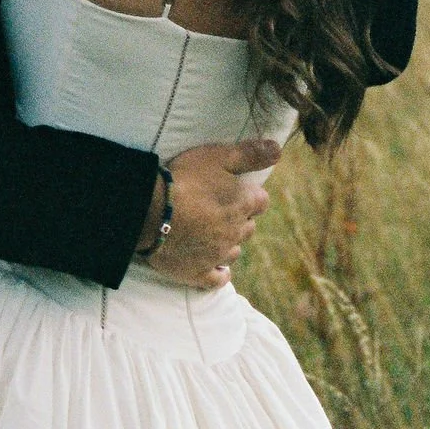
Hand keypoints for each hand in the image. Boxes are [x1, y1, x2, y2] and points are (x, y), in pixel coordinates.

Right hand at [140, 139, 279, 289]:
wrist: (150, 212)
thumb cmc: (184, 180)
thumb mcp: (217, 156)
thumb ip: (249, 154)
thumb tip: (278, 149)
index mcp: (242, 205)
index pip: (261, 201)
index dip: (250, 194)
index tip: (238, 189)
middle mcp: (235, 233)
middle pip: (248, 227)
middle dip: (240, 219)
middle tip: (221, 209)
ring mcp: (217, 255)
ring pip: (234, 251)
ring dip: (228, 242)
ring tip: (214, 234)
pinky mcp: (199, 272)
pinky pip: (217, 279)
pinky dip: (219, 273)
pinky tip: (216, 268)